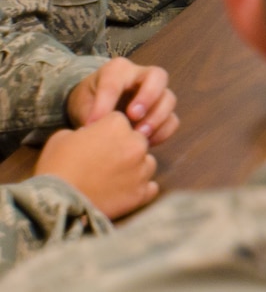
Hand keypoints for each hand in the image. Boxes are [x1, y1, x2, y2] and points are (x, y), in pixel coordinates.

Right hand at [35, 113, 158, 217]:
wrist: (57, 204)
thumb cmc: (56, 167)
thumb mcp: (61, 138)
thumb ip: (83, 131)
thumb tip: (90, 135)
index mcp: (117, 125)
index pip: (119, 121)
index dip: (105, 132)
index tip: (95, 143)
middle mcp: (136, 144)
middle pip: (137, 140)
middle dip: (124, 148)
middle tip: (104, 163)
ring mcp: (141, 170)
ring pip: (147, 163)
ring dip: (135, 168)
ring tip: (112, 180)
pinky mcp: (141, 193)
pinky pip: (150, 187)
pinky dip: (139, 189)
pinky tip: (123, 193)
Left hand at [66, 58, 178, 143]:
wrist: (96, 106)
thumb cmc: (89, 100)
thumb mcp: (81, 103)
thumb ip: (88, 113)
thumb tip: (93, 129)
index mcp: (118, 70)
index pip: (115, 82)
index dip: (105, 103)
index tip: (92, 124)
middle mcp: (142, 76)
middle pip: (158, 77)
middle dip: (148, 97)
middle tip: (133, 116)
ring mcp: (157, 93)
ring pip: (169, 98)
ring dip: (157, 118)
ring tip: (140, 135)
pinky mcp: (163, 111)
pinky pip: (172, 119)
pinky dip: (163, 131)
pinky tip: (147, 142)